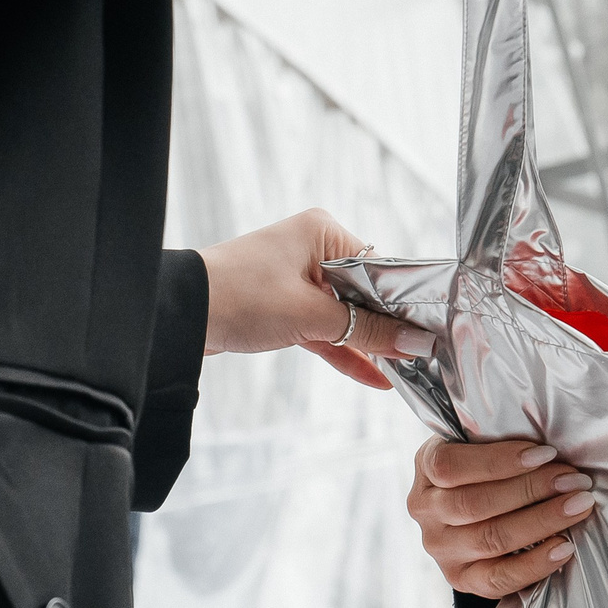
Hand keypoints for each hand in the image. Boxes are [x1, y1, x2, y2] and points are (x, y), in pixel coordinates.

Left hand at [199, 208, 433, 390]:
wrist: (178, 315)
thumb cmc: (239, 296)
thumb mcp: (309, 316)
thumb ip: (364, 330)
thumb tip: (414, 340)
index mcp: (321, 231)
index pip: (379, 266)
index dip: (403, 301)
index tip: (429, 330)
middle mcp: (312, 248)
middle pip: (365, 291)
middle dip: (387, 325)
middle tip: (424, 355)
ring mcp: (296, 277)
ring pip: (345, 312)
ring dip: (367, 342)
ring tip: (406, 370)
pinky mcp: (283, 305)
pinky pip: (324, 327)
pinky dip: (343, 349)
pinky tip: (374, 375)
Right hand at [407, 436, 598, 596]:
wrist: (474, 511)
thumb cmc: (486, 468)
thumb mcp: (478, 444)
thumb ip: (497, 440)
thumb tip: (549, 448)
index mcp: (426, 467)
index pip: (450, 465)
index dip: (499, 461)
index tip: (546, 454)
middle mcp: (426, 510)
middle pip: (475, 504)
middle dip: (533, 490)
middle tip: (574, 481)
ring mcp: (441, 548)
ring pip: (491, 538)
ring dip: (542, 521)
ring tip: (578, 506)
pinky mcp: (460, 578)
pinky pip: (498, 578)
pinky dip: (535, 564)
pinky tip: (564, 547)